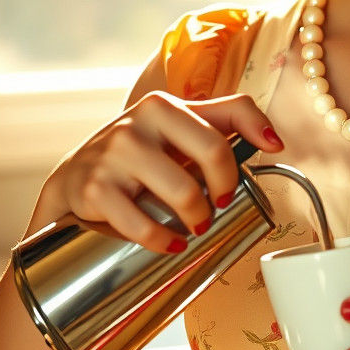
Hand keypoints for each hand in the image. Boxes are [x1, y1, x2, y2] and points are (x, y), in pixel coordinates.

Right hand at [35, 92, 282, 253]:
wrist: (74, 179)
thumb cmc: (140, 155)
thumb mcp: (178, 130)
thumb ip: (228, 120)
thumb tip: (275, 142)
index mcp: (164, 105)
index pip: (225, 123)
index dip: (245, 152)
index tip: (246, 175)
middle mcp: (139, 121)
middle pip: (210, 153)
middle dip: (222, 190)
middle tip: (216, 209)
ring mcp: (114, 154)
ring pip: (182, 192)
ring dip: (196, 219)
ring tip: (194, 227)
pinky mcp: (94, 189)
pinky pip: (142, 223)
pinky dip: (162, 240)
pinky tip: (171, 244)